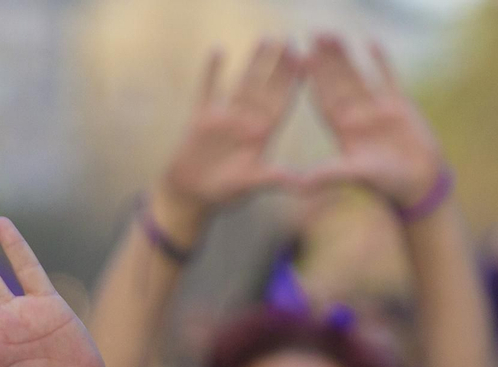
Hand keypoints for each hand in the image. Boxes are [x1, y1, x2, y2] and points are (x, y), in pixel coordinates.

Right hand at [154, 40, 303, 240]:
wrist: (192, 195)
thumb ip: (277, 179)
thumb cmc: (224, 193)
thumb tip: (304, 185)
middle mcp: (247, 122)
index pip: (281, 105)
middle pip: (265, 88)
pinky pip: (208, 88)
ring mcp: (226, 117)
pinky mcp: (203, 117)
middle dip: (278, 66)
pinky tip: (217, 50)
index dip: (292, 85)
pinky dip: (212, 71)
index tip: (306, 64)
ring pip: (242, 83)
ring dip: (253, 63)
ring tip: (264, 40)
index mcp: (262, 136)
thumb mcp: (253, 185)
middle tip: (290, 42)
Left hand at [299, 36, 443, 209]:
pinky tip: (372, 42)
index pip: (324, 100)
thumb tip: (296, 183)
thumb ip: (328, 174)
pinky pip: (388, 78)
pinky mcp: (399, 106)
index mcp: (343, 132)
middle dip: (326, 61)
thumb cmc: (387, 184)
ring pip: (358, 77)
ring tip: (334, 34)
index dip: (313, 79)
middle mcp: (357, 118)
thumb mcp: (354, 175)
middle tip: (315, 35)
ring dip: (345, 57)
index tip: (302, 57)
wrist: (420, 183)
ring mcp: (377, 110)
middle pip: (337, 83)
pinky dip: (381, 62)